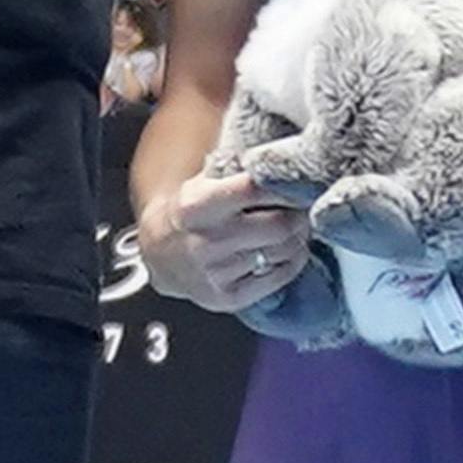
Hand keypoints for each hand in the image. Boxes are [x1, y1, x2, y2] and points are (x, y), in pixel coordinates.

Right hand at [140, 163, 314, 314]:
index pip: (256, 189)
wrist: (161, 255)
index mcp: (197, 205)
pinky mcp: (229, 297)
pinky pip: (280, 277)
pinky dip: (292, 262)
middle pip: (279, 225)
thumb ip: (240, 172)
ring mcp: (217, 272)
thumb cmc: (192, 213)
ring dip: (298, 239)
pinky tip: (286, 252)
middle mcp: (206, 240)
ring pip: (284, 252)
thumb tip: (285, 165)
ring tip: (294, 230)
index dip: (284, 187)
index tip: (296, 185)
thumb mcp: (204, 182)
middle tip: (301, 210)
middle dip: (298, 216)